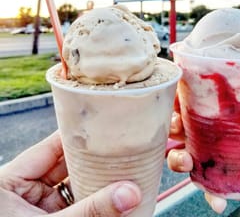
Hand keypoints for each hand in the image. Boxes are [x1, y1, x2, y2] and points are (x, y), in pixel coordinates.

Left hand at [0, 131, 140, 215]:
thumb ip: (90, 212)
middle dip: (95, 161)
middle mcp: (25, 190)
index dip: (81, 135)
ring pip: (74, 186)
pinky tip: (112, 199)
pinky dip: (93, 203)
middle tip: (122, 152)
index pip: (53, 145)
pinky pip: (76, 205)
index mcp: (10, 180)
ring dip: (96, 183)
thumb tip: (129, 194)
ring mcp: (39, 207)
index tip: (108, 127)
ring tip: (122, 173)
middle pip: (67, 165)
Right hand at [167, 96, 239, 213]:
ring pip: (178, 157)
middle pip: (175, 126)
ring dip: (178, 159)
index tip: (177, 98)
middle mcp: (200, 135)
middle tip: (177, 127)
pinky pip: (204, 189)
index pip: (187, 102)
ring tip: (187, 162)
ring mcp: (202, 158)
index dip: (177, 98)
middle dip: (172, 126)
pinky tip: (218, 202)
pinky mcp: (210, 181)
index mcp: (209, 116)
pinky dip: (210, 197)